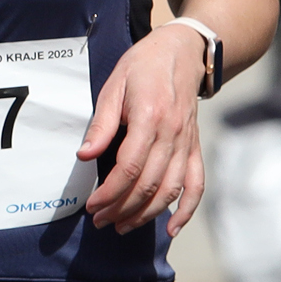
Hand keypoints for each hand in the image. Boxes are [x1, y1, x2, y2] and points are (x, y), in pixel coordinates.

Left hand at [82, 23, 209, 233]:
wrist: (182, 52)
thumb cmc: (143, 66)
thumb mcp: (114, 86)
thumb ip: (101, 124)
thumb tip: (84, 155)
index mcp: (150, 117)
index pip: (130, 167)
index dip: (109, 192)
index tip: (92, 205)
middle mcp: (173, 134)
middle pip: (149, 184)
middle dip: (121, 208)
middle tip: (99, 220)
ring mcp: (188, 143)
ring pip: (170, 190)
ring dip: (146, 214)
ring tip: (122, 226)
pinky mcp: (195, 148)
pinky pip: (196, 185)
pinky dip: (186, 210)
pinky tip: (171, 229)